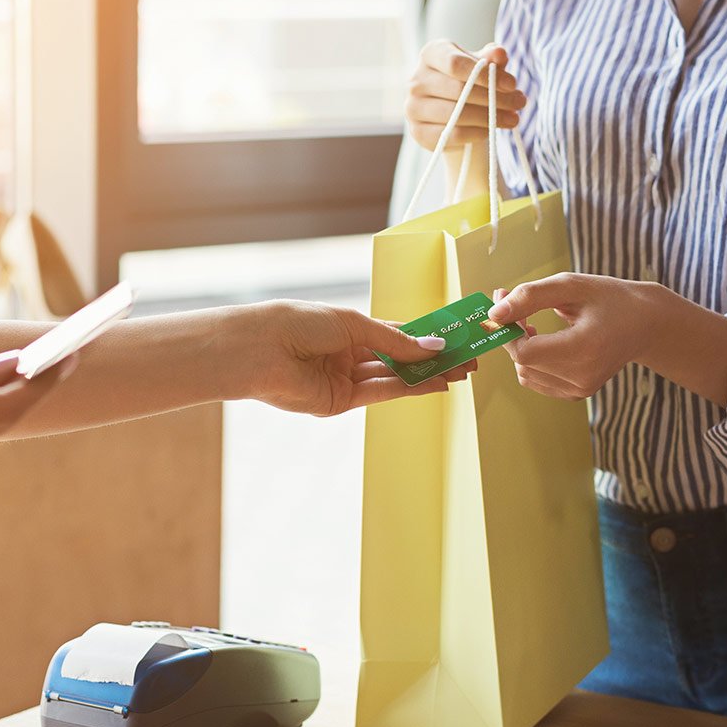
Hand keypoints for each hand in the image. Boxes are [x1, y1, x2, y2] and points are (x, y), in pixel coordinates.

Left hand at [243, 301, 475, 416]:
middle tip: (466, 360)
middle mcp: (348, 354)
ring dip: (427, 376)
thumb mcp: (353, 324)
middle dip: (432, 360)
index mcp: (348, 328)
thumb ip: (395, 340)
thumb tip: (434, 346)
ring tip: (458, 373)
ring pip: (394, 377)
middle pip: (399, 358)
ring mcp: (345, 379)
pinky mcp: (340, 402)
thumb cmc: (297, 324)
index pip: (395, 333)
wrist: (259, 351)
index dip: (426, 336)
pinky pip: (381, 392)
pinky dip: (408, 388)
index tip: (455, 338)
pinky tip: (433, 383)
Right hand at [407, 41, 526, 150]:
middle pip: (459, 90)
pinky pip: (452, 135)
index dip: (486, 74)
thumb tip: (499, 54)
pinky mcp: (418, 132)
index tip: (512, 84)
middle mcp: (416, 80)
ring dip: (490, 118)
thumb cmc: (471, 81)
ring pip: (457, 115)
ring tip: (513, 119)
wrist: (454, 111)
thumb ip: (492, 58)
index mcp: (432, 54)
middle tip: (520, 103)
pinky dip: (477, 134)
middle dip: (495, 98)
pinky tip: (493, 130)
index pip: (455, 63)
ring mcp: (413, 107)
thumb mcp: (483, 66)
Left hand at [488, 274, 660, 399]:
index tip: (505, 305)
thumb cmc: (609, 299)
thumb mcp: (570, 286)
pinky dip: (532, 360)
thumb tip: (493, 312)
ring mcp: (580, 389)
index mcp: (584, 349)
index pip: (525, 352)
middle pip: (522, 362)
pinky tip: (545, 340)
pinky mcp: (577, 394)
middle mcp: (582, 377)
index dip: (507, 330)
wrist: (646, 324)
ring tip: (534, 324)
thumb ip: (529, 296)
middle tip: (519, 307)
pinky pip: (536, 379)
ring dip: (521, 347)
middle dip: (512, 334)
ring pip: (525, 373)